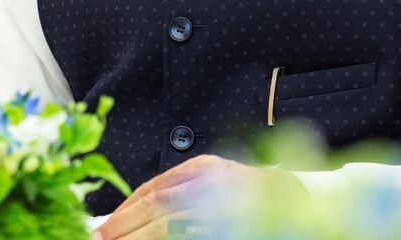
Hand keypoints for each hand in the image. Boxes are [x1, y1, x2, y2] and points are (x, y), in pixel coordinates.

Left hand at [92, 154, 310, 239]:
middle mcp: (213, 183)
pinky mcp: (232, 225)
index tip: (100, 229)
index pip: (153, 189)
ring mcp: (223, 204)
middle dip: (123, 227)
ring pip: (170, 226)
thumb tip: (127, 217)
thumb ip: (176, 193)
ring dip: (139, 239)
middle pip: (158, 206)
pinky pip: (190, 235)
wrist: (300, 200)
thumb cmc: (247, 196)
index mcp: (203, 169)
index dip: (123, 211)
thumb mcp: (208, 183)